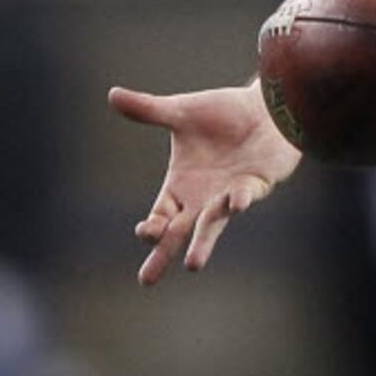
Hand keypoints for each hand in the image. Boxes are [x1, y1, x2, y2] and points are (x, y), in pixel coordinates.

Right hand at [108, 81, 300, 284]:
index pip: (160, 215)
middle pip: (178, 232)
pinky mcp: (257, 185)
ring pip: (212, 224)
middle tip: (146, 280)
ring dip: (202, 242)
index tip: (144, 231)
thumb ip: (149, 110)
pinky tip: (234, 202)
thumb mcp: (180, 112)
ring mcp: (230, 195)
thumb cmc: (223, 114)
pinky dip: (240, 200)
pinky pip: (246, 196)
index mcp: (182, 186)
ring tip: (192, 264)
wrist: (264, 108)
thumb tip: (112, 95)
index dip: (151, 226)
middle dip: (163, 254)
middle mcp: (204, 198)